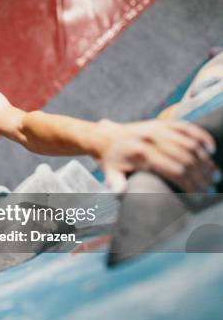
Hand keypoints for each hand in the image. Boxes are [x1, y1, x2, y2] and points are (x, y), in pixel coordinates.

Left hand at [98, 119, 219, 192]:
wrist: (107, 138)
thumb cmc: (112, 161)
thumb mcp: (111, 174)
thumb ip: (116, 184)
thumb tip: (121, 193)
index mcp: (141, 153)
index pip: (174, 171)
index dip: (189, 185)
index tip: (196, 196)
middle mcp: (152, 138)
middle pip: (186, 158)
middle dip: (200, 175)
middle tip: (209, 186)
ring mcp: (159, 128)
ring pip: (190, 144)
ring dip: (204, 160)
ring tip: (212, 174)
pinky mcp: (163, 122)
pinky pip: (188, 128)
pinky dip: (202, 137)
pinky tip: (210, 150)